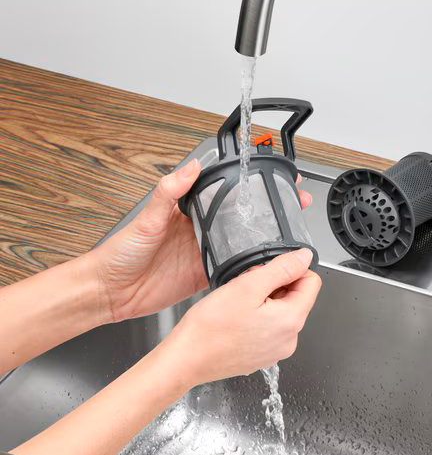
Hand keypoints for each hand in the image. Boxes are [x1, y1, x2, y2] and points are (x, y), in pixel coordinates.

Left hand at [93, 159, 312, 322]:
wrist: (110, 292)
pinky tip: (266, 263)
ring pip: (241, 242)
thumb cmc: (120, 253)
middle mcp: (200, 231)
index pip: (224, 193)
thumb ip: (169, 193)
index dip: (247, 186)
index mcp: (188, 212)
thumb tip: (190, 167)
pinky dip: (249, 267)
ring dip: (263, 238)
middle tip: (293, 202)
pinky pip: (233, 270)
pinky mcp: (204, 275)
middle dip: (267, 210)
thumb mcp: (146, 219)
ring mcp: (204, 253)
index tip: (268, 177)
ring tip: (288, 231)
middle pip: (240, 217)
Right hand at [165, 248, 321, 385]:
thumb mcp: (248, 286)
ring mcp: (276, 350)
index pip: (311, 282)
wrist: (186, 360)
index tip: (267, 272)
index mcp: (292, 320)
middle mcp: (290, 339)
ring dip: (263, 300)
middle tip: (246, 288)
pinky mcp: (262, 355)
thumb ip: (282, 268)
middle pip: (295, 296)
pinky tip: (236, 319)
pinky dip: (256, 317)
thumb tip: (305, 257)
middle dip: (273, 285)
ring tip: (238, 305)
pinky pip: (268, 327)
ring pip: (280, 310)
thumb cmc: (211, 328)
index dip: (291, 270)